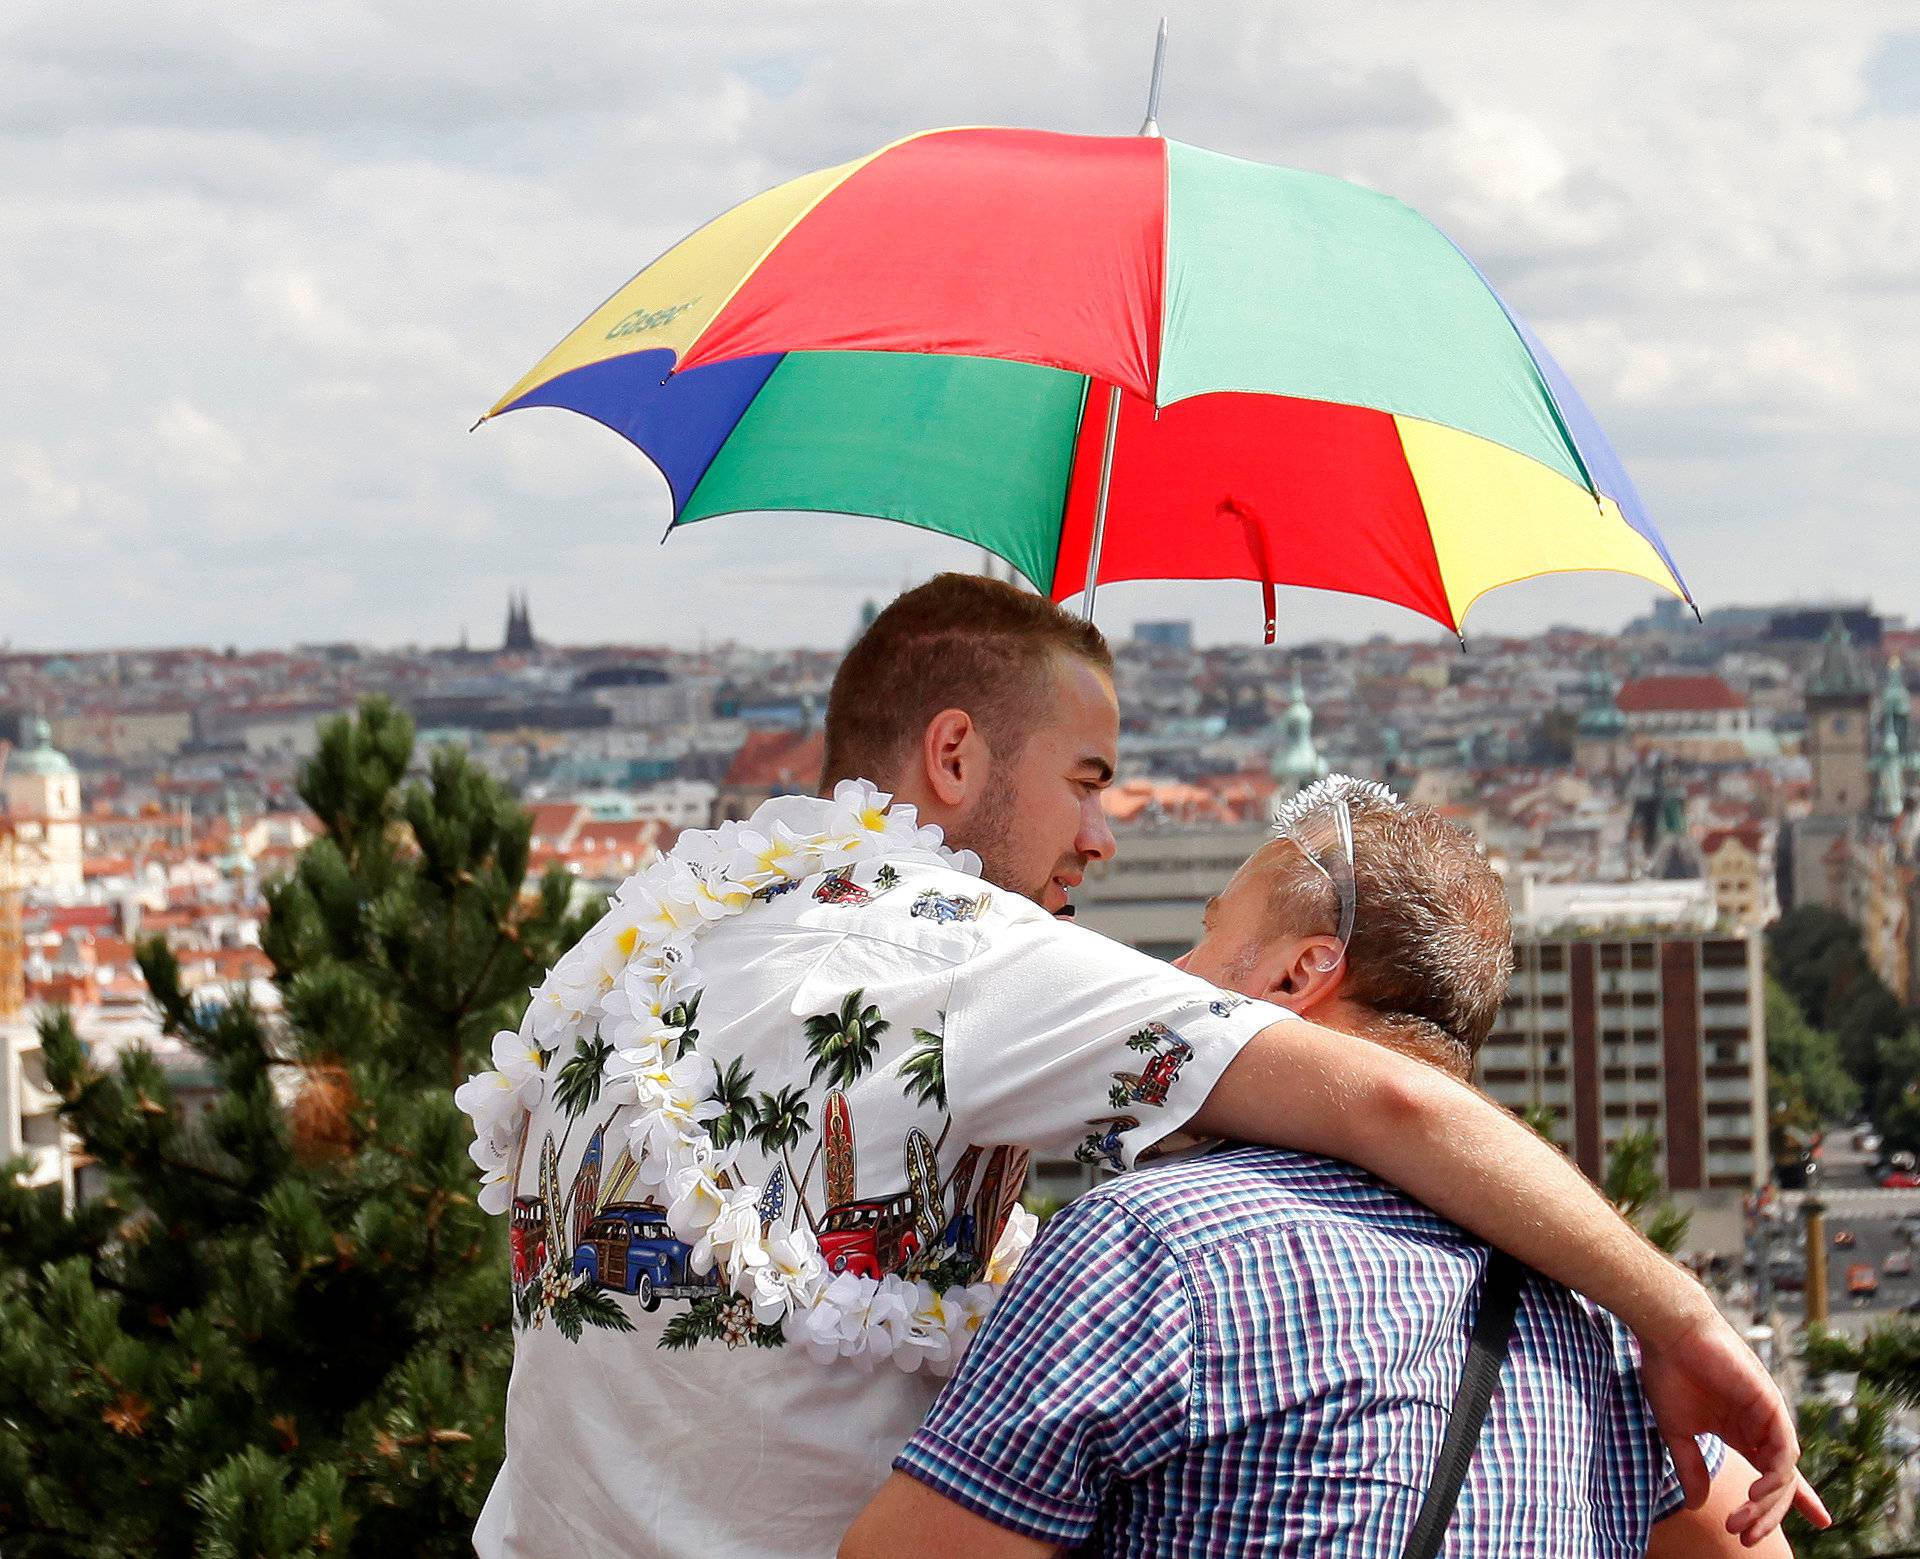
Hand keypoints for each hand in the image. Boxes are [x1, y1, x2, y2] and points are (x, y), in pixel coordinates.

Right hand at [1637, 1310, 1829, 1544]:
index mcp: (1740, 1432)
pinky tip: (1758, 1490)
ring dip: (1768, 1501)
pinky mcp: (1770, 1404)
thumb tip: (1699, 1504)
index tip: (1821, 1522)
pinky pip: (1783, 1450)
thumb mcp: (1676, 1430)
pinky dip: (1776, 1475)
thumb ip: (1691, 1465)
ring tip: (1744, 1520)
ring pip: (1784, 1470)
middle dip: (1767, 1514)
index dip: (1795, 1499)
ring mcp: (1768, 1416)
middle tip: (1746, 1538)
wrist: (1669, 1333)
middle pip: (1779, 1481)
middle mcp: (1759, 1427)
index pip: (1775, 1472)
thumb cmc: (1668, 1373)